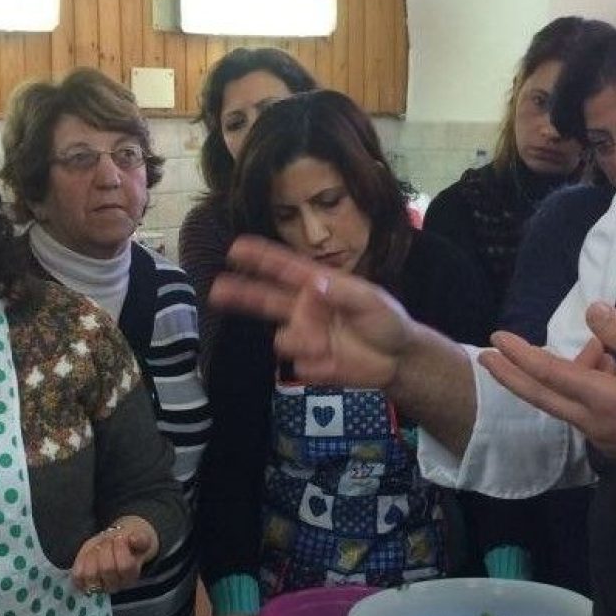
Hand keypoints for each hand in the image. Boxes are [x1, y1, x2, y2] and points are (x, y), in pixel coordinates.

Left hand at [72, 516, 158, 594]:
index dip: (120, 549)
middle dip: (106, 549)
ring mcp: (98, 586)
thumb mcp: (139, 537)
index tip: (120, 537)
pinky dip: (80, 563)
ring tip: (98, 547)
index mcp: (131, 575)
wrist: (116, 547)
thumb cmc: (127, 542)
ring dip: (92, 555)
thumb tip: (133, 539)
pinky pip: (77, 576)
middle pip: (107, 569)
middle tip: (108, 540)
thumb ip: (141, 538)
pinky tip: (88, 554)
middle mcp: (115, 585)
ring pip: (90, 574)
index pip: (125, 566)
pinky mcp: (83, 583)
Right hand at [210, 236, 416, 387]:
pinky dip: (318, 367)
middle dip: (241, 294)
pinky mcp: (310, 365)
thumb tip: (313, 284)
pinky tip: (337, 364)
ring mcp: (306, 337)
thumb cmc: (387, 321)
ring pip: (282, 339)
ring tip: (327, 346)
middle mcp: (305, 310)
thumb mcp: (371, 301)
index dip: (260, 258)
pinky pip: (299, 366)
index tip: (236, 248)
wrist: (399, 359)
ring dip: (301, 341)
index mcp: (318, 287)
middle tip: (216, 290)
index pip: (284, 269)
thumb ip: (342, 293)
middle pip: (264, 300)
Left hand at [480, 302, 615, 475]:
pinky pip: (584, 411)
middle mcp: (590, 423)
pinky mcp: (609, 444)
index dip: (519, 354)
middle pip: (539, 396)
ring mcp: (598, 438)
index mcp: (601, 399)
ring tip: (607, 351)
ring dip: (572, 373)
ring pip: (566, 401)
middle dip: (509, 375)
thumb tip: (592, 310)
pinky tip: (614, 371)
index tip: (496, 339)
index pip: (548, 373)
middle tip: (484, 357)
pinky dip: (586, 387)